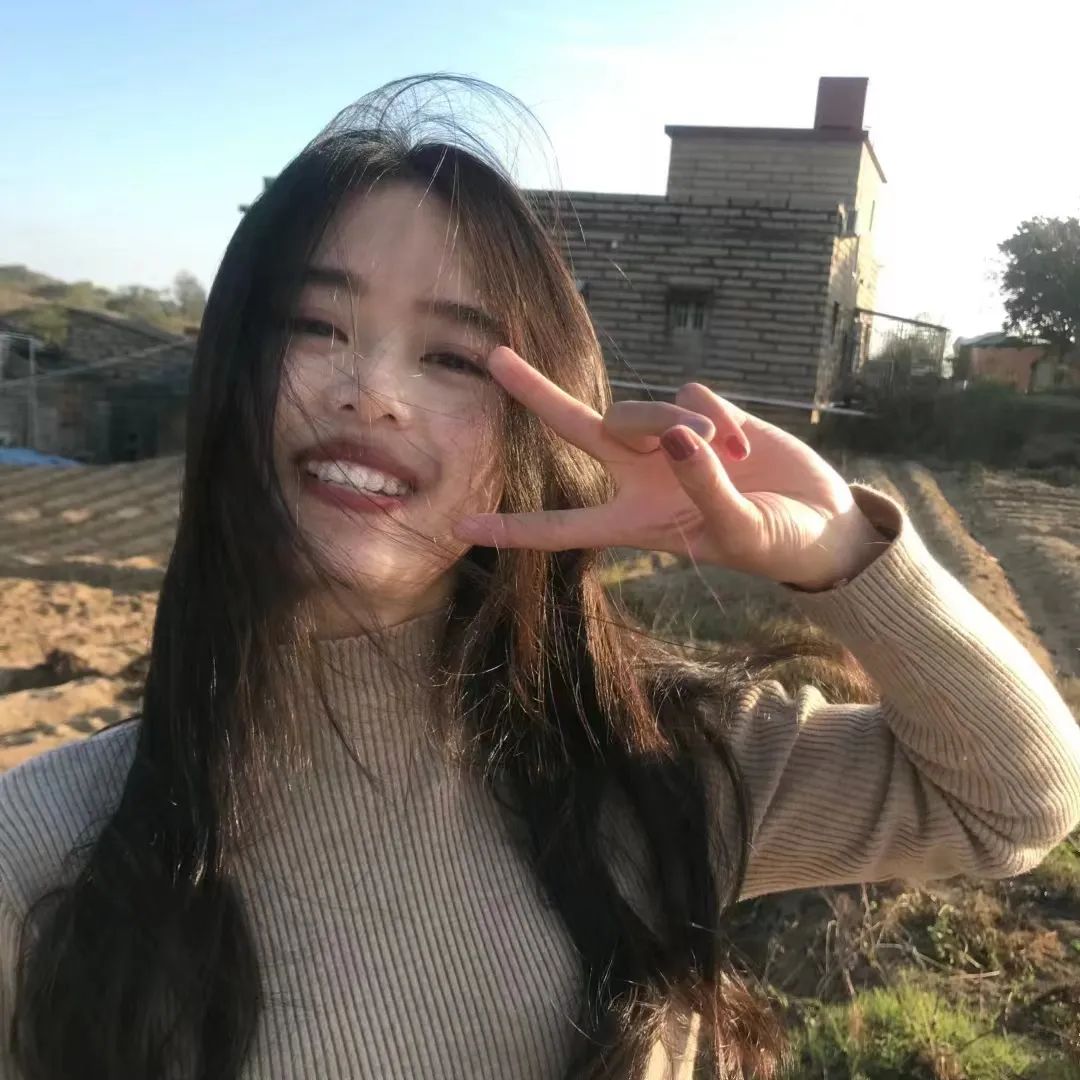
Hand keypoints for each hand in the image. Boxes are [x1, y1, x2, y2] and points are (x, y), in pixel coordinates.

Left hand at [454, 348, 886, 589]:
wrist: (823, 521)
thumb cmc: (776, 543)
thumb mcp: (740, 530)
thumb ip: (705, 487)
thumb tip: (676, 436)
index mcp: (637, 522)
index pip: (563, 528)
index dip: (513, 530)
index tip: (460, 528)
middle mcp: (642, 477)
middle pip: (577, 428)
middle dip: (538, 393)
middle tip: (494, 357)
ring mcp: (671, 441)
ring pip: (643, 407)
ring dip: (677, 424)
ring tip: (731, 455)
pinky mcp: (705, 412)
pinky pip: (690, 395)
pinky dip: (719, 418)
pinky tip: (747, 447)